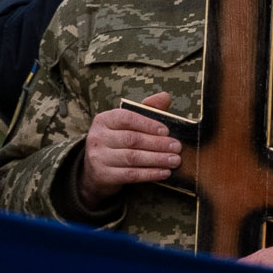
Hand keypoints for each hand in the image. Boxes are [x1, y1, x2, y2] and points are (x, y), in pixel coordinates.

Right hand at [77, 90, 181, 209]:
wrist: (95, 172)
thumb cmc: (117, 143)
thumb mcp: (128, 125)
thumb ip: (146, 110)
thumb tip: (165, 96)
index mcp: (104, 119)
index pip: (127, 118)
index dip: (148, 124)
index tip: (166, 131)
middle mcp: (97, 137)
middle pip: (132, 139)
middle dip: (158, 143)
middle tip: (177, 147)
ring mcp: (98, 157)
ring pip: (132, 157)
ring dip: (157, 159)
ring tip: (175, 160)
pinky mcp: (103, 175)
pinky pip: (130, 174)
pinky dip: (150, 173)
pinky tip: (164, 172)